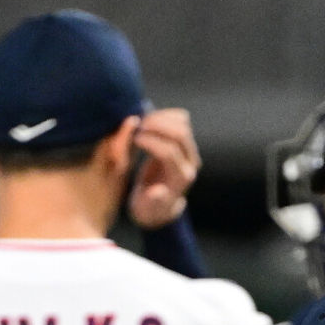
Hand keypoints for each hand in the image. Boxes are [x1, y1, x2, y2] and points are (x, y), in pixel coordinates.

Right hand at [128, 108, 201, 229]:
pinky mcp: (185, 142)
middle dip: (157, 125)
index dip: (150, 141)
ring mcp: (190, 151)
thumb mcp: (146, 209)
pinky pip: (180, 119)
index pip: (169, 152)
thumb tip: (158, 191)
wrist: (157, 206)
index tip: (134, 138)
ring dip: (160, 117)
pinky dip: (165, 114)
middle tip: (137, 125)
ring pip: (182, 123)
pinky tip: (148, 119)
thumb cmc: (147, 208)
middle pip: (180, 134)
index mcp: (180, 179)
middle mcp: (190, 164)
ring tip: (141, 121)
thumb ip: (152, 201)